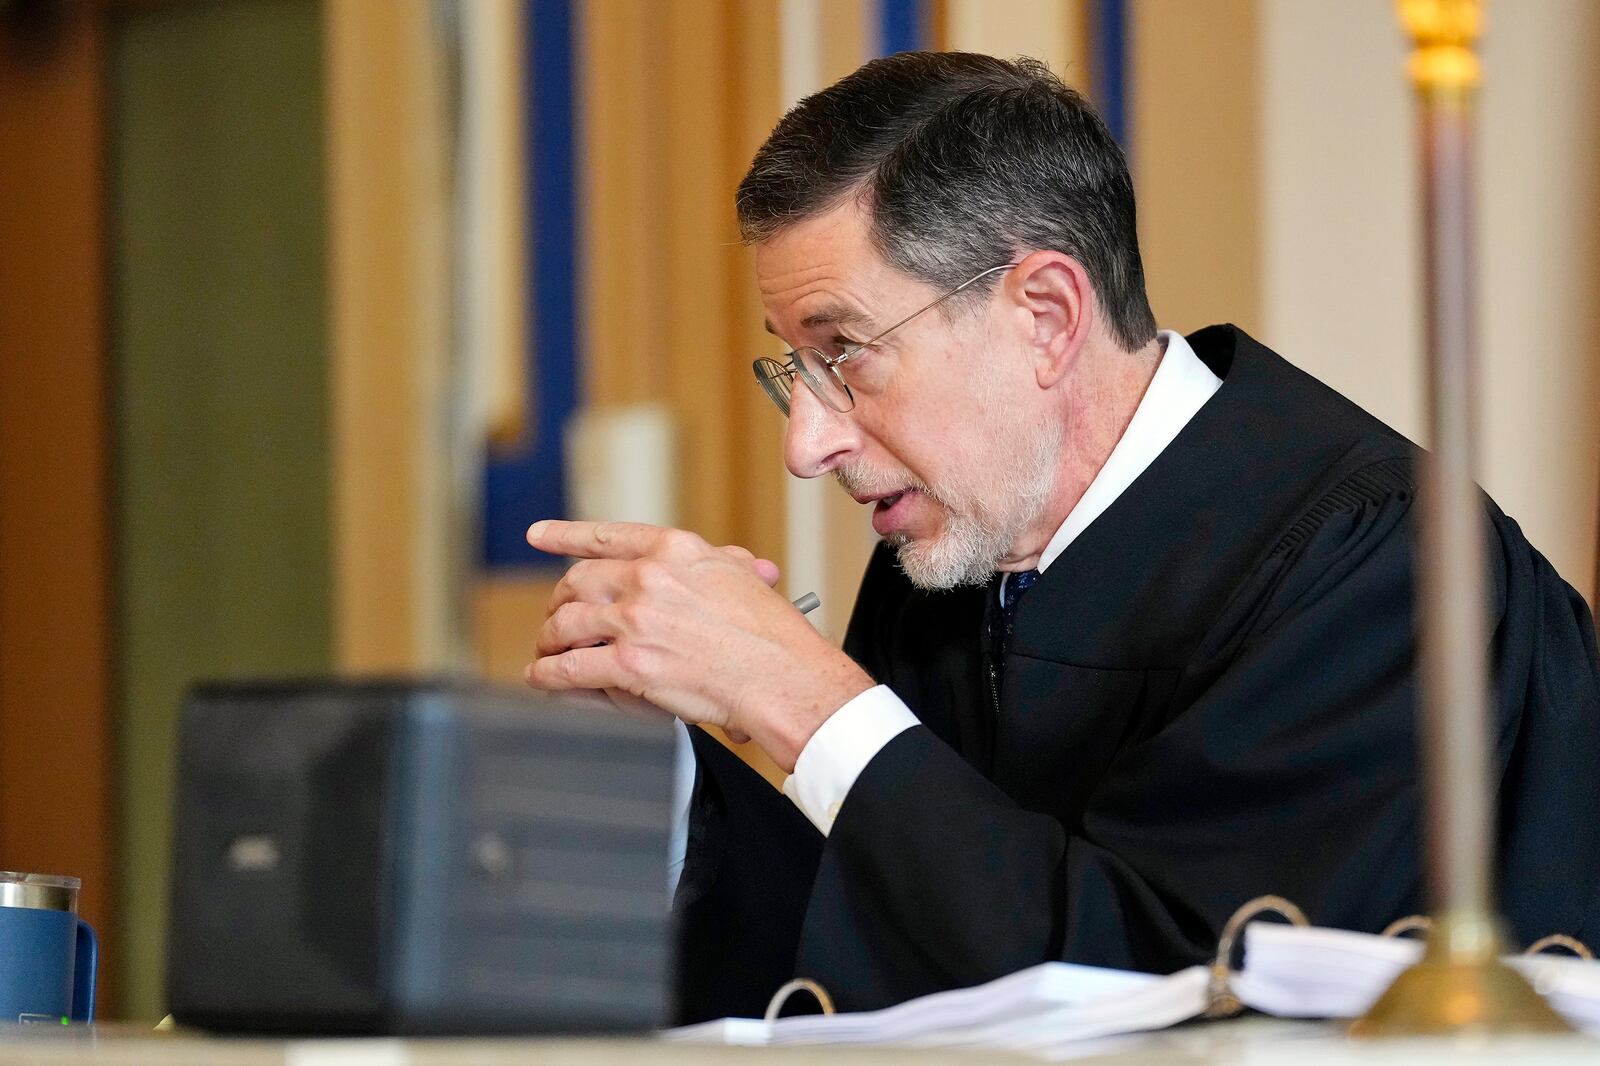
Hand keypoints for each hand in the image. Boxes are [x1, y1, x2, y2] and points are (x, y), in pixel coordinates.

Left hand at [524, 520, 873, 770]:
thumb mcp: (743, 577)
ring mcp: (636, 620)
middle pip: (578, 581)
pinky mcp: (629, 664)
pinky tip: (544, 678)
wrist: (782, 676)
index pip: (607, 537)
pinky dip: (549, 675)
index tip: (539, 536)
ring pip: (566, 623)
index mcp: (675, 550)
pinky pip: (570, 668)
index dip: (565, 536)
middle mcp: (649, 577)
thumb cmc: (772, 635)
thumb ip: (722, 563)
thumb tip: (729, 558)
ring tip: (547, 651)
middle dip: (559, 602)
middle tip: (556, 618)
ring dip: (550, 640)